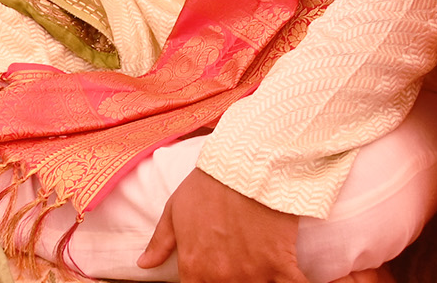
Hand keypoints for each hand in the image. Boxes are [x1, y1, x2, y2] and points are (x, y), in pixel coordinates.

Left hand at [138, 168, 309, 282]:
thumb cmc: (207, 185)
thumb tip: (143, 264)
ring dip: (261, 282)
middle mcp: (222, 277)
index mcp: (195, 268)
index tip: (212, 276)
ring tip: (261, 272)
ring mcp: (253, 274)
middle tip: (240, 266)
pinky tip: (293, 278)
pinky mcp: (281, 265)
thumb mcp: (174, 210)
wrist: (244, 166)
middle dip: (233, 281)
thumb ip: (160, 243)